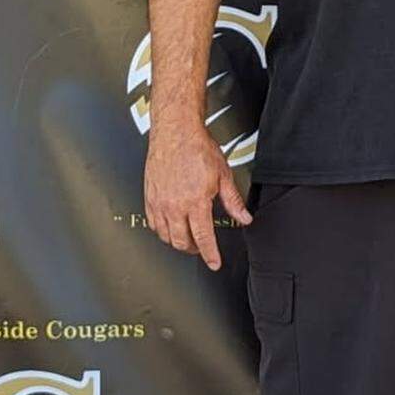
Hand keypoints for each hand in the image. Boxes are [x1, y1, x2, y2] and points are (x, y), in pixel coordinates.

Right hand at [145, 120, 252, 269]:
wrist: (175, 132)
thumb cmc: (197, 148)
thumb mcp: (223, 175)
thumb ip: (233, 201)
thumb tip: (244, 217)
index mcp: (196, 202)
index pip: (204, 238)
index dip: (210, 255)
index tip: (214, 263)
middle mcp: (175, 205)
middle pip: (182, 242)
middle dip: (193, 250)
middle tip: (201, 249)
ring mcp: (160, 202)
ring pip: (165, 235)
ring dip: (177, 241)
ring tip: (187, 238)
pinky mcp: (149, 196)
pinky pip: (153, 223)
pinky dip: (162, 230)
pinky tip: (170, 226)